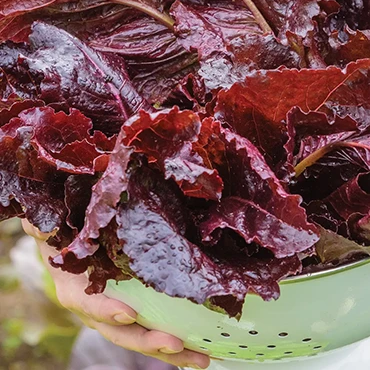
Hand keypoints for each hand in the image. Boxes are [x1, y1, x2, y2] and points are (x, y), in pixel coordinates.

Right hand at [22, 220, 209, 368]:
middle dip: (148, 341)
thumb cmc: (63, 239)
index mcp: (75, 291)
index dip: (105, 310)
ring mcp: (116, 316)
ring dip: (171, 351)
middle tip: (176, 345)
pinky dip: (175, 342)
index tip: (128, 312)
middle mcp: (96, 311)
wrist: (70, 253)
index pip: (87, 304)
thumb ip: (45, 229)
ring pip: (142, 338)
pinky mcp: (134, 314)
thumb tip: (36, 220)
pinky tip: (202, 347)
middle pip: (121, 332)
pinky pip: (153, 330)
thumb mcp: (51, 231)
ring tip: (202, 359)